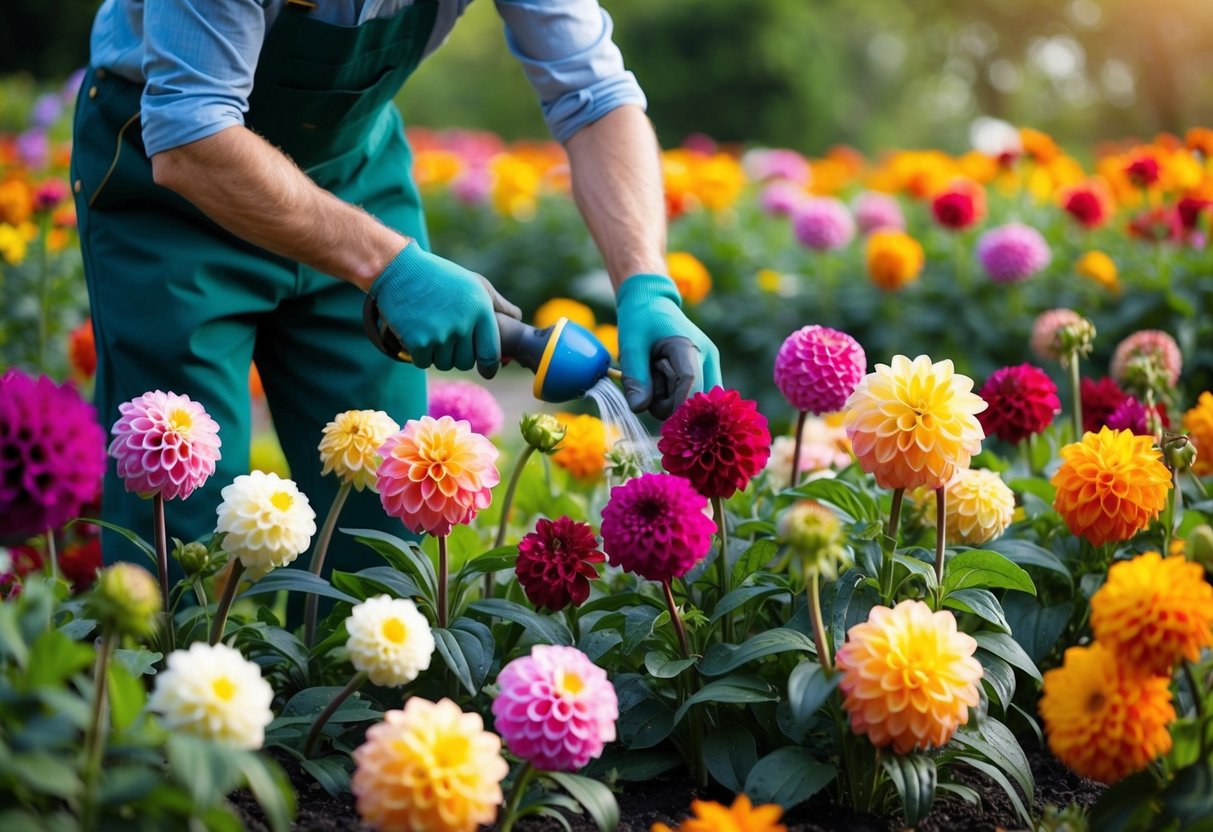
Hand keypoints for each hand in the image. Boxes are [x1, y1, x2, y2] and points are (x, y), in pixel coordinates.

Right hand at [369, 242, 520, 376]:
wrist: (400, 270)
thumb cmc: (442, 277)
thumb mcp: (476, 284)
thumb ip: (499, 305)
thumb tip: (518, 319)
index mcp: (481, 311)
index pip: (491, 354)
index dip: (490, 367)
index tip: (487, 370)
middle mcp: (463, 325)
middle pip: (466, 362)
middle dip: (459, 355)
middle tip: (449, 338)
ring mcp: (440, 335)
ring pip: (445, 364)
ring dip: (438, 355)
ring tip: (433, 332)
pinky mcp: (418, 342)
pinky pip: (424, 363)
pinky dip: (420, 354)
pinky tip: (418, 334)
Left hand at [616, 273, 721, 418]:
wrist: (652, 301)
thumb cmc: (640, 319)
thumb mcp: (631, 346)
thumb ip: (635, 377)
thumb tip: (639, 408)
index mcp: (688, 346)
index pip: (690, 384)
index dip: (673, 403)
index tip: (650, 407)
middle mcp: (707, 357)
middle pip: (695, 399)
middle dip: (669, 401)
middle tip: (651, 378)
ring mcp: (711, 364)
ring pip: (698, 402)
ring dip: (674, 399)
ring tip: (659, 376)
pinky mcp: (708, 371)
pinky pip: (696, 397)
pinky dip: (679, 397)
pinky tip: (668, 381)